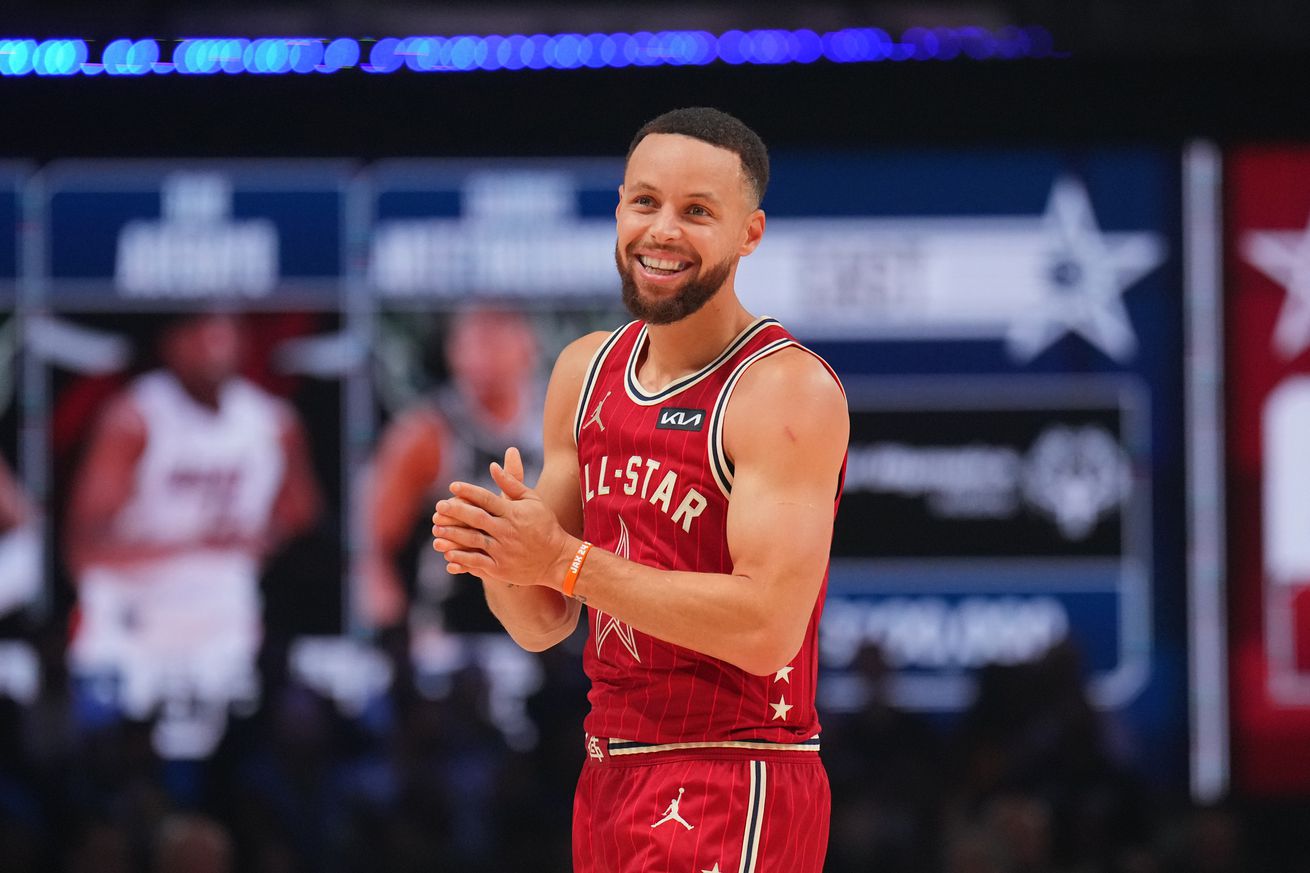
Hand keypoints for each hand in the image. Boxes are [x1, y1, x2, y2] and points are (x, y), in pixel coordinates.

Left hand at [431, 447, 574, 589]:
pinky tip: (448, 555)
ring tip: (436, 530)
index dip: (469, 492)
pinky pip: (477, 563)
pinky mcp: (501, 568)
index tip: (453, 486)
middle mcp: (507, 530)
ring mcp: (503, 550)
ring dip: (453, 535)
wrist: (557, 559)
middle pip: (477, 518)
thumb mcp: (532, 500)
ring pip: (473, 541)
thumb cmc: (544, 525)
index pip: (487, 499)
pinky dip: (462, 559)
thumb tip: (493, 466)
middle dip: (456, 512)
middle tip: (439, 507)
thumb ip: (511, 483)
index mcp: (514, 512)